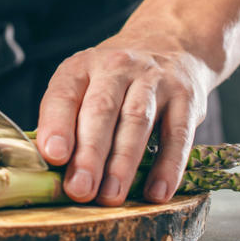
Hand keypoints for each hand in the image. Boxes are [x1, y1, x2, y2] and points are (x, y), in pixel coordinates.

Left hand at [35, 30, 215, 205]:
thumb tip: (53, 169)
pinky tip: (157, 192)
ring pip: (136, 122)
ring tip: (111, 196)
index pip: (64, 94)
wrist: (170, 44)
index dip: (57, 125)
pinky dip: (168, 166)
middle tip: (80, 190)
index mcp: (81, 67)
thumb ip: (68, 119)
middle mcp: (116, 67)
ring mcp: (153, 80)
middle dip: (89, 154)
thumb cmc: (114, 80)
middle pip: (101, 111)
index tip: (54, 157)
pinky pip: (178, 134)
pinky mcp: (186, 97)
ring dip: (123, 163)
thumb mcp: (84, 85)